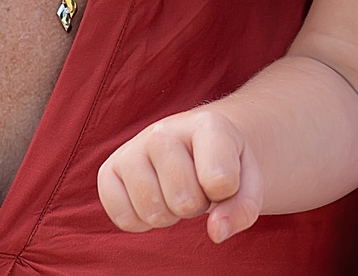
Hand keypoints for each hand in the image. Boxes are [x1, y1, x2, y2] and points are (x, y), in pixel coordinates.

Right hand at [96, 107, 264, 241]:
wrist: (197, 143)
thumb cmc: (225, 165)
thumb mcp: (248, 181)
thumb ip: (242, 208)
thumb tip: (216, 231)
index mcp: (206, 125)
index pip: (218, 180)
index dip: (228, 193)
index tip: (227, 179)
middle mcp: (164, 131)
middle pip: (184, 200)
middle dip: (197, 206)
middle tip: (198, 187)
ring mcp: (133, 148)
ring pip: (153, 211)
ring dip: (170, 215)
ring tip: (176, 191)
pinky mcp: (109, 170)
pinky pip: (123, 218)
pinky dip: (141, 222)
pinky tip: (154, 198)